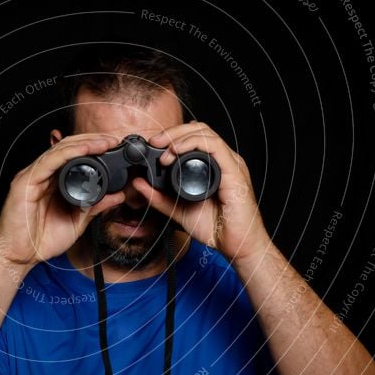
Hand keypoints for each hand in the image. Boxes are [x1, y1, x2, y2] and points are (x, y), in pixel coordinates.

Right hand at [0, 134, 124, 267]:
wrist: (19, 256)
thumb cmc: (41, 240)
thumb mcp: (77, 222)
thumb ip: (96, 207)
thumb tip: (117, 196)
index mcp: (53, 182)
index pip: (74, 156)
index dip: (94, 148)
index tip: (114, 147)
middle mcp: (43, 175)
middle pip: (68, 147)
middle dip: (92, 140)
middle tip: (112, 140)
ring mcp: (33, 176)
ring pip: (59, 149)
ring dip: (84, 143)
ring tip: (104, 142)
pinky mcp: (25, 182)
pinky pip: (49, 161)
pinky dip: (68, 153)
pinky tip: (84, 150)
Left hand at [135, 122, 271, 262]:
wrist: (235, 246)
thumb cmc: (216, 229)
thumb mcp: (178, 210)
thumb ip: (159, 198)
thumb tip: (139, 184)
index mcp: (213, 166)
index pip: (194, 138)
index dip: (172, 136)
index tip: (152, 146)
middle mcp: (223, 161)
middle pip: (198, 129)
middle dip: (173, 131)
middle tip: (154, 142)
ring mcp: (230, 164)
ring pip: (205, 132)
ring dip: (179, 136)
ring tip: (163, 148)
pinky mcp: (234, 171)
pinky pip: (214, 146)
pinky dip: (192, 143)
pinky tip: (176, 151)